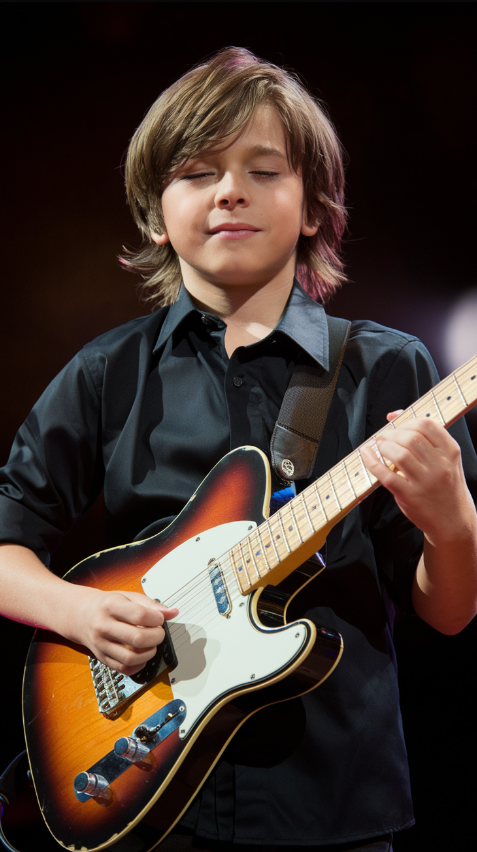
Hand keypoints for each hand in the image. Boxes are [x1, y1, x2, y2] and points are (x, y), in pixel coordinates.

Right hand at [64, 586, 178, 675]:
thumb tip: (172, 613)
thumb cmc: (107, 605)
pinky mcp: (102, 658)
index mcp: (111, 606)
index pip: (140, 616)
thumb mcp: (128, 596)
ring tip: (151, 645)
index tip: (160, 619)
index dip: (156, 619)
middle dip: (156, 637)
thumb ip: (151, 604)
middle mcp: (103, 626)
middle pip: (137, 639)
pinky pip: (124, 668)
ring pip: (131, 657)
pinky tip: (142, 655)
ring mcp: (101, 644)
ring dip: (149, 653)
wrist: (81, 615)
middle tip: (159, 633)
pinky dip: (139, 665)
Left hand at [361, 412, 474, 547]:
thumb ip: (425, 437)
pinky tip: (367, 455)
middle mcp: (440, 465)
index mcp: (450, 452)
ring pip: (399, 453)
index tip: (397, 426)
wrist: (453, 520)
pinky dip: (372, 462)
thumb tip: (393, 415)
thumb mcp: (445, 459)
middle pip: (411, 437)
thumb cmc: (445, 485)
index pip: (426, 425)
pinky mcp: (410, 496)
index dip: (406, 421)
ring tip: (379, 446)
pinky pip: (386, 475)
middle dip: (392, 434)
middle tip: (383, 437)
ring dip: (384, 446)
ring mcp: (425, 482)